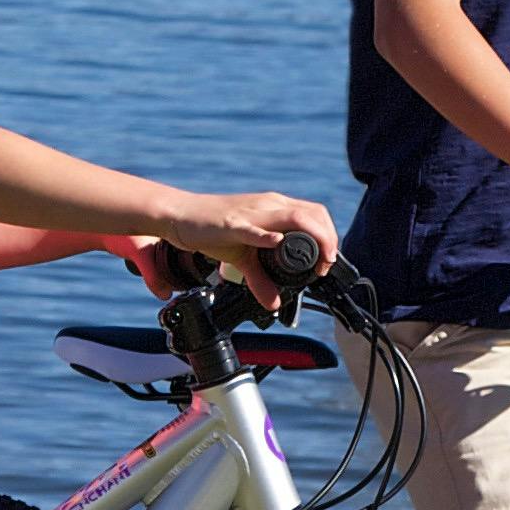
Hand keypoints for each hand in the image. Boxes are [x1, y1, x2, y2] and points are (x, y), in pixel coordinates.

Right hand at [158, 190, 343, 310]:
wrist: (180, 215)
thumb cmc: (212, 230)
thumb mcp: (241, 258)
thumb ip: (260, 279)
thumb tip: (273, 304)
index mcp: (274, 208)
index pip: (315, 214)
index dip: (329, 237)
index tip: (326, 262)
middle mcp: (268, 205)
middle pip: (312, 214)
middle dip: (328, 240)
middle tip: (325, 266)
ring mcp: (252, 212)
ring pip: (293, 217)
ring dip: (314, 238)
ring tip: (317, 262)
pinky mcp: (232, 223)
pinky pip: (254, 228)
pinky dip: (268, 237)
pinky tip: (276, 244)